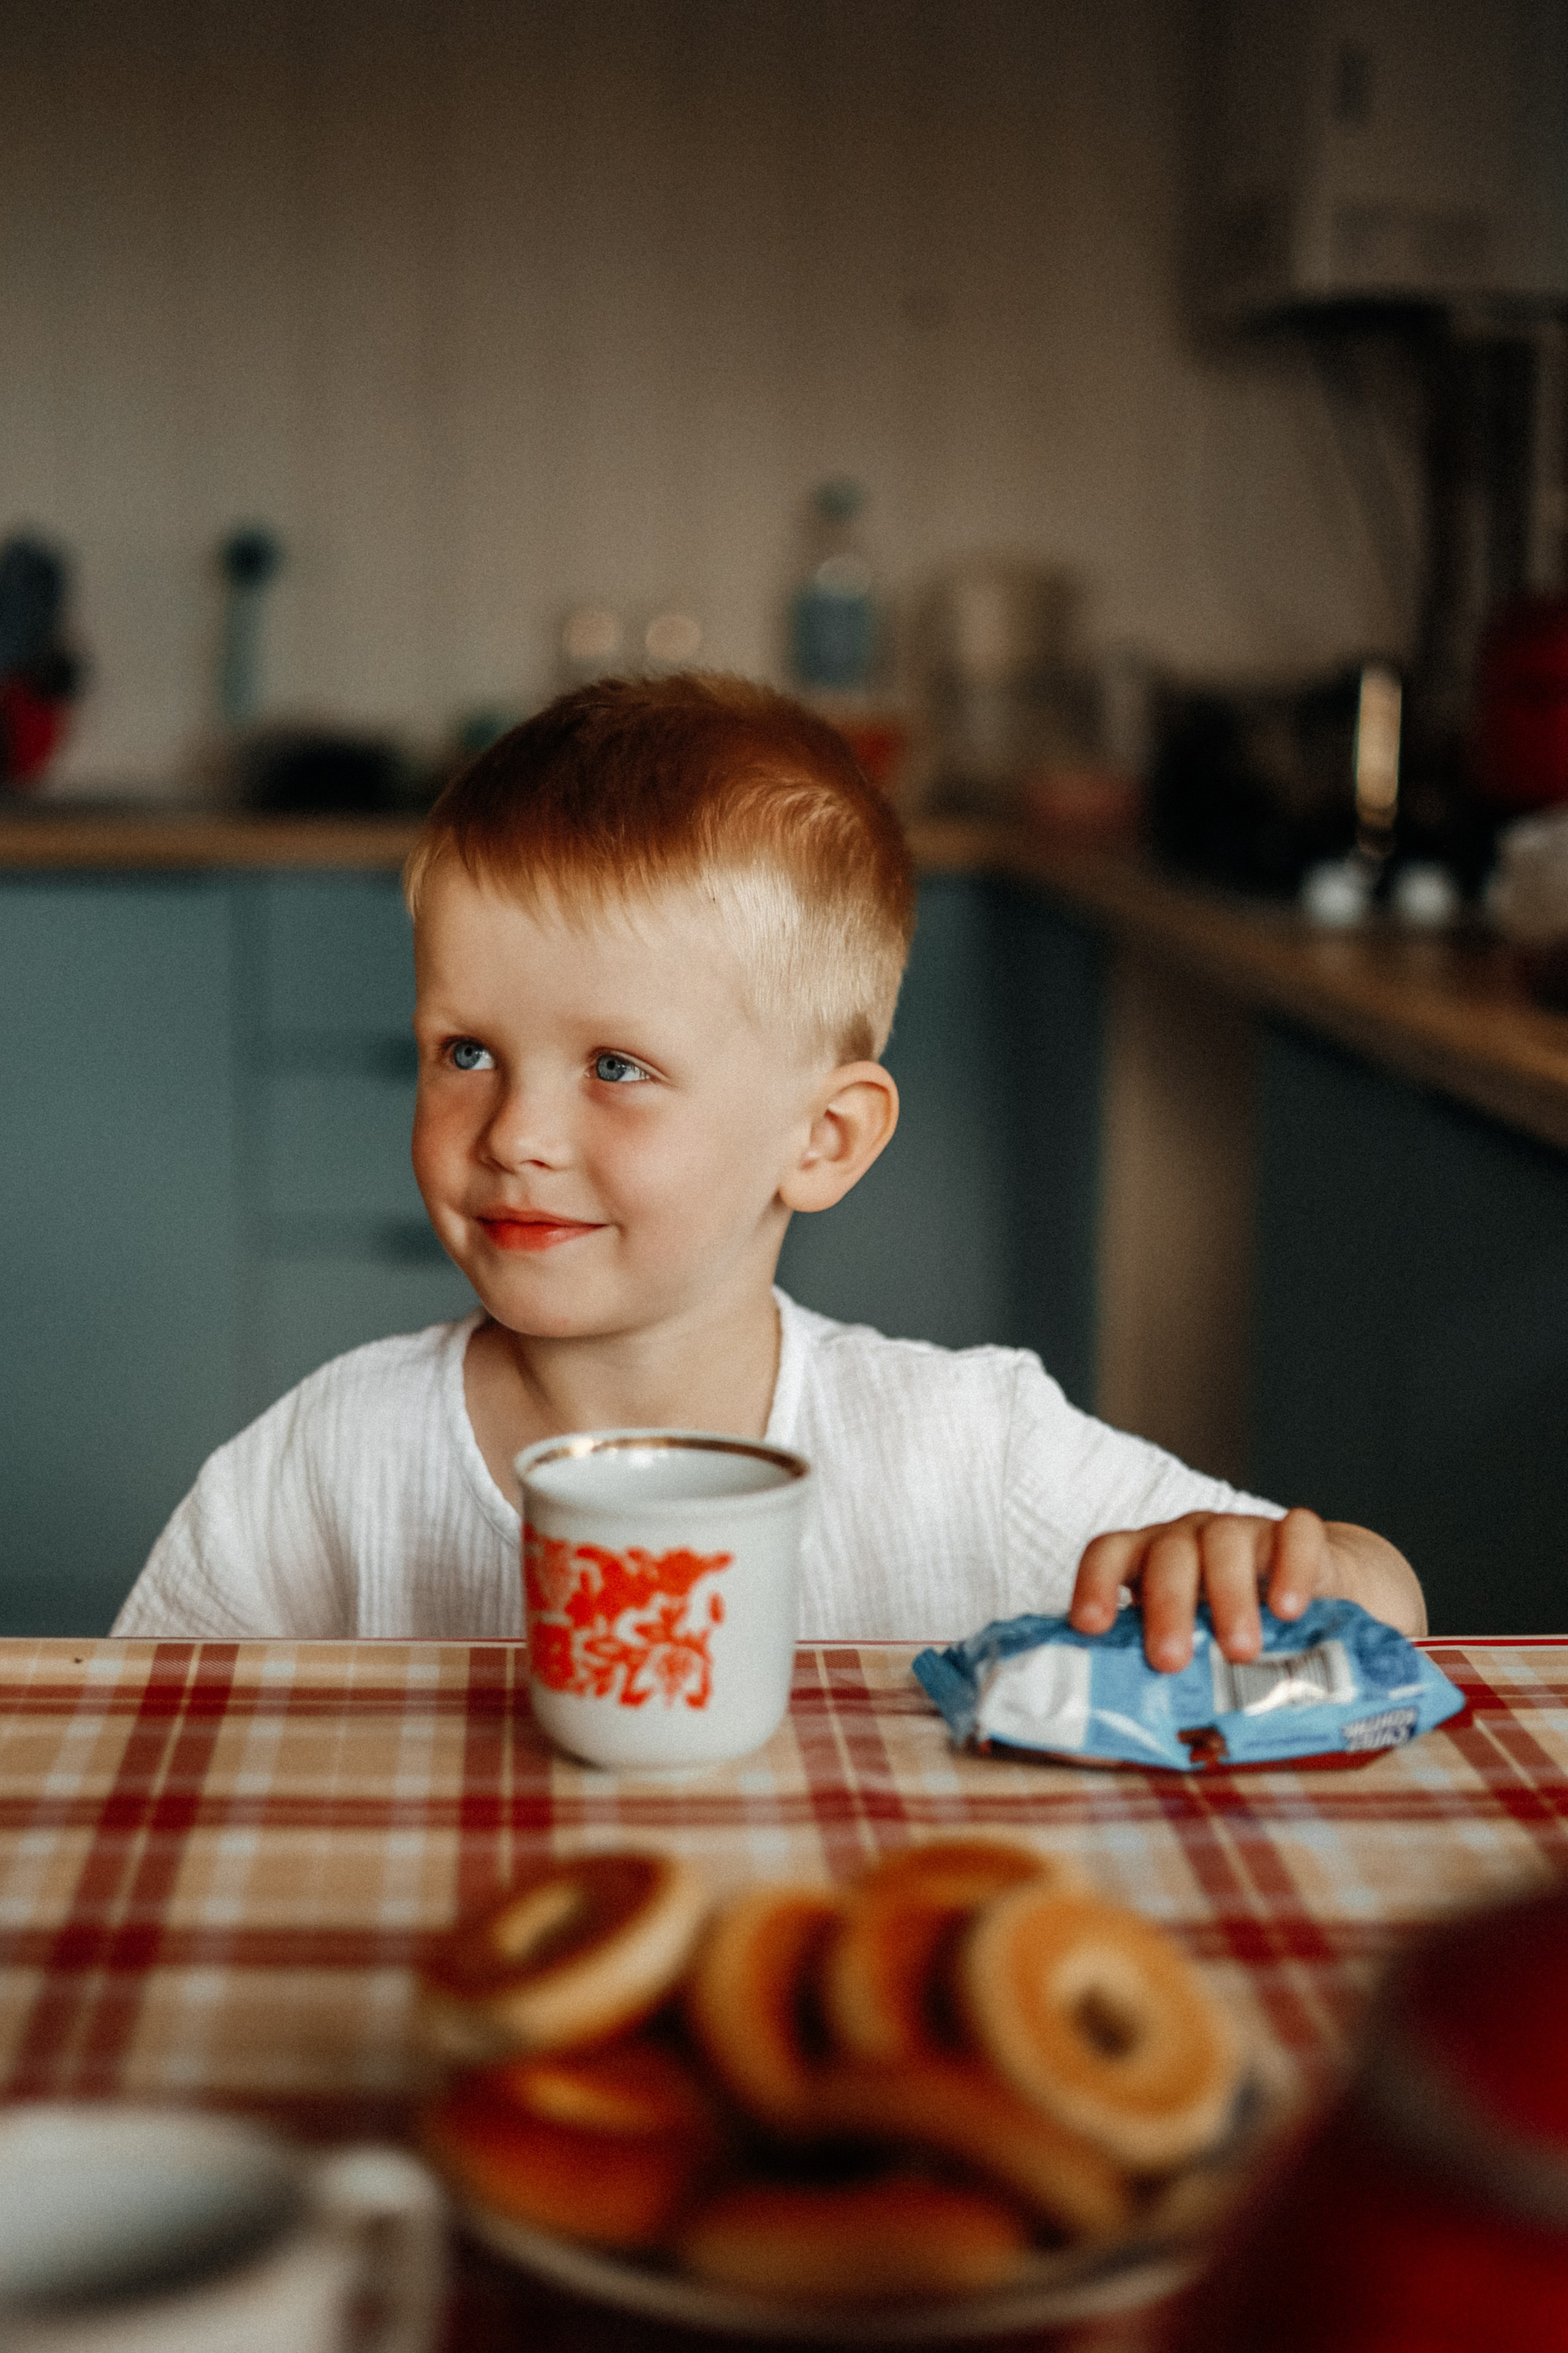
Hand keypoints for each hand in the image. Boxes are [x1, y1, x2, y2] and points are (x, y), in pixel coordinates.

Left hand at [1069, 1507, 1341, 1673]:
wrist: (1319, 1601)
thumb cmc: (1233, 1640)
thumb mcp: (1193, 1661)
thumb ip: (1157, 1694)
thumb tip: (1110, 1761)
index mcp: (1148, 1565)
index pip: (1109, 1554)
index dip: (1095, 1584)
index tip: (1091, 1626)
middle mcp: (1189, 1540)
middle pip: (1167, 1555)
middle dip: (1166, 1606)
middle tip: (1170, 1661)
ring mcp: (1242, 1531)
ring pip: (1225, 1541)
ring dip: (1229, 1596)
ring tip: (1240, 1652)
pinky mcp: (1296, 1535)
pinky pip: (1294, 1534)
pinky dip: (1291, 1567)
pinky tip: (1289, 1610)